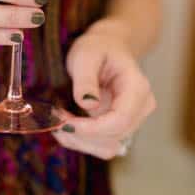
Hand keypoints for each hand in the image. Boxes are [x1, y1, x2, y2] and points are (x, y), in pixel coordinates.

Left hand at [52, 21, 155, 159]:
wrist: (107, 47)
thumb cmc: (97, 48)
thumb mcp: (86, 55)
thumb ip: (86, 79)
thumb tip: (88, 105)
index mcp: (137, 88)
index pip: (120, 120)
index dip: (91, 128)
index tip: (64, 122)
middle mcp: (141, 108)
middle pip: (113, 137)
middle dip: (81, 134)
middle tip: (54, 117)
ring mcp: (132, 120)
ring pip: (107, 148)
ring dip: (79, 141)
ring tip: (57, 122)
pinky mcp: (120, 127)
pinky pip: (102, 145)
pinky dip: (81, 141)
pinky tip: (66, 126)